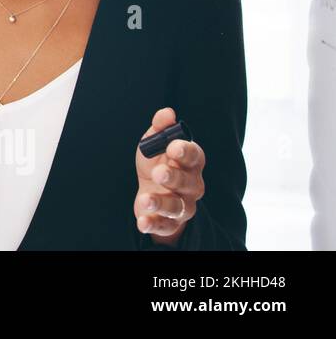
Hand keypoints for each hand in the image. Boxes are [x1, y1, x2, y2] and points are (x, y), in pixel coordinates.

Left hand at [134, 107, 204, 245]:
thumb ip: (159, 129)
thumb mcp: (153, 145)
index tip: (173, 146)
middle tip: (158, 173)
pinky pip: (164, 226)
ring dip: (161, 203)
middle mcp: (192, 185)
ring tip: (145, 198)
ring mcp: (183, 206)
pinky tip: (142, 221)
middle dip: (174, 177)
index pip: (195, 156)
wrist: (150, 194)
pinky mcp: (170, 223)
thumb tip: (167, 112)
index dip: (186, 151)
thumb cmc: (156, 163)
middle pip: (188, 182)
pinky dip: (153, 224)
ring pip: (177, 207)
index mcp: (190, 163)